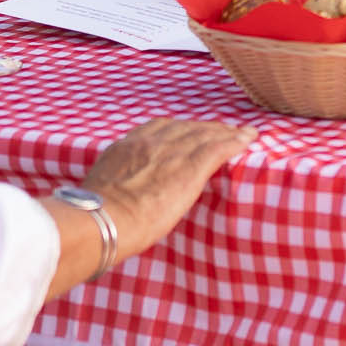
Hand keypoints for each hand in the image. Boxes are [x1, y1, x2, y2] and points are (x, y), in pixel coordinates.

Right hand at [78, 118, 252, 264]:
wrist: (105, 218)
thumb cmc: (97, 216)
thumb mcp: (104, 188)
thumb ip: (117, 183)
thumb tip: (121, 195)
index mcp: (127, 146)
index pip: (159, 128)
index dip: (179, 130)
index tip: (189, 133)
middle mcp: (150, 141)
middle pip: (185, 127)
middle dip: (205, 129)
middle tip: (221, 131)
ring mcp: (171, 151)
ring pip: (205, 133)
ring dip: (225, 132)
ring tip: (241, 133)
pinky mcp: (191, 165)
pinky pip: (219, 147)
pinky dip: (236, 140)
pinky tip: (249, 138)